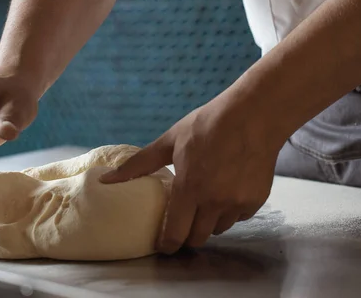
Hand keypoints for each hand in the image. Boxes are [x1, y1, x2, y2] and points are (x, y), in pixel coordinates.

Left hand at [100, 101, 283, 252]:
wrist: (254, 115)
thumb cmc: (207, 125)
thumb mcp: (169, 141)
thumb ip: (138, 165)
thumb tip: (105, 180)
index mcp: (190, 188)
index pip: (175, 233)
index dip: (167, 244)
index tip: (163, 245)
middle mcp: (214, 201)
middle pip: (197, 238)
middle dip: (187, 236)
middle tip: (181, 224)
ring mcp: (237, 203)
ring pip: (219, 229)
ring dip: (208, 222)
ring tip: (203, 203)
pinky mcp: (256, 201)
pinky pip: (238, 217)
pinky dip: (229, 211)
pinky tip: (225, 191)